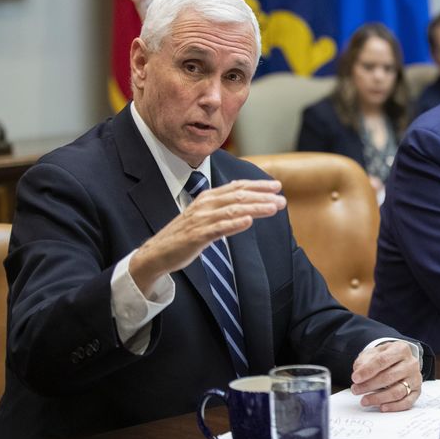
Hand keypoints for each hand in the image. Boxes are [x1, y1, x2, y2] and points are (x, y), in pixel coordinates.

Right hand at [130, 179, 285, 293]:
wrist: (157, 253)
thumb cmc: (184, 235)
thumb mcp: (204, 216)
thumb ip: (222, 207)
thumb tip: (245, 203)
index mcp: (208, 198)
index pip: (237, 187)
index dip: (258, 185)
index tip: (277, 186)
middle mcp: (205, 205)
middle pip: (239, 196)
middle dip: (263, 197)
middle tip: (282, 199)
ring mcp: (201, 220)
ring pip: (233, 210)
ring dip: (256, 208)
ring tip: (274, 208)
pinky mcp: (196, 236)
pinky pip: (218, 228)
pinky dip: (235, 224)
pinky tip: (249, 221)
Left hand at [351, 341, 421, 411]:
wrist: (399, 361)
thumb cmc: (384, 358)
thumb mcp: (373, 353)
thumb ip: (365, 361)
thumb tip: (359, 373)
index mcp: (400, 349)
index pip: (382, 360)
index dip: (367, 371)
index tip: (355, 378)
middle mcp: (411, 363)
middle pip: (389, 377)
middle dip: (369, 385)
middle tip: (355, 390)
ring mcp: (415, 378)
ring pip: (397, 392)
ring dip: (378, 398)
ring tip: (364, 400)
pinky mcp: (417, 391)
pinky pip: (407, 402)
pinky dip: (394, 406)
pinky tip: (381, 407)